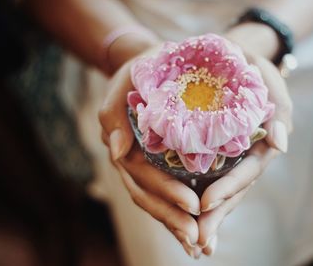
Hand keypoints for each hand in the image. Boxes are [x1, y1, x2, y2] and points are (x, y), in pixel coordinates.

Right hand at [98, 47, 203, 257]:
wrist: (144, 68)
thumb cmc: (135, 74)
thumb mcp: (121, 84)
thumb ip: (113, 115)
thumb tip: (115, 151)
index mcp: (125, 147)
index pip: (143, 176)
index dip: (166, 193)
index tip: (193, 206)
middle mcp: (133, 162)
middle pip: (149, 197)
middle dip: (172, 218)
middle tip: (197, 238)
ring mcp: (145, 166)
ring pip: (156, 200)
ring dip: (176, 223)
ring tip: (199, 244)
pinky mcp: (158, 165)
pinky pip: (167, 191)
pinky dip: (179, 211)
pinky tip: (197, 227)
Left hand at [197, 26, 292, 254]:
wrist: (228, 57)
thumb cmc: (250, 66)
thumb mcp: (268, 79)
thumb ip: (279, 109)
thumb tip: (281, 144)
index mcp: (259, 143)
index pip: (246, 173)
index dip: (228, 190)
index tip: (205, 205)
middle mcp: (243, 155)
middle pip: (231, 191)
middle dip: (215, 216)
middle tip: (196, 241)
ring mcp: (227, 157)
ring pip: (217, 190)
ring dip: (205, 216)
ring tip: (189, 241)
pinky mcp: (210, 153)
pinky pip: (202, 176)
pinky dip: (192, 194)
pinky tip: (180, 213)